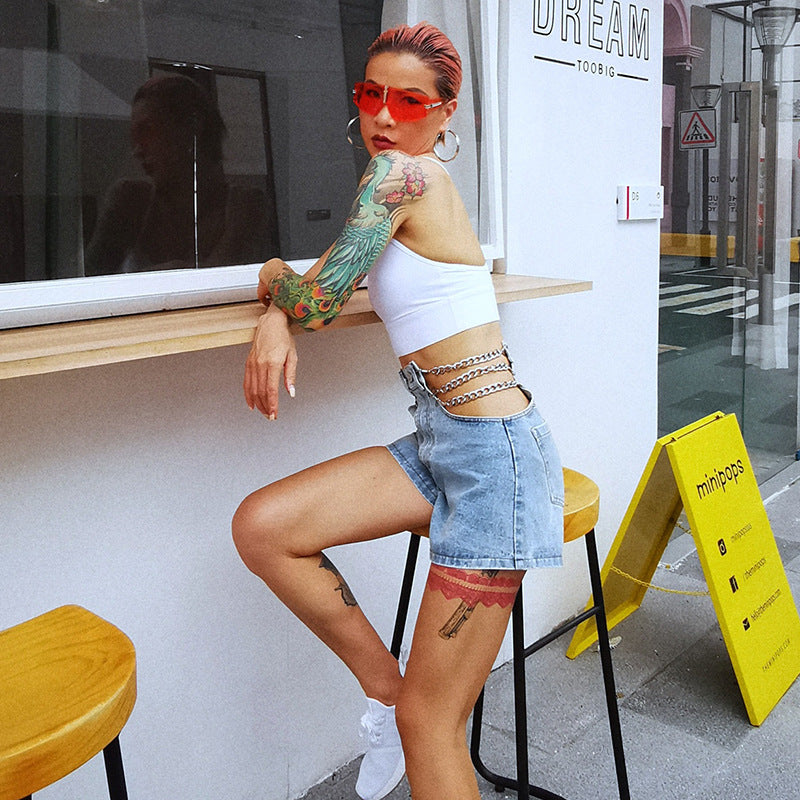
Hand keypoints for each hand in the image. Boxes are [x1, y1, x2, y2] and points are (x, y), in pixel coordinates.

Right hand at [244, 304, 297, 418]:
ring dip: (258, 403)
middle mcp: (260, 364)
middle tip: (270, 416)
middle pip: (261, 391)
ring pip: (252, 389)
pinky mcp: (248, 362)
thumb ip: (290, 375)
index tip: (274, 414)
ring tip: (263, 412)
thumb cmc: (283, 338)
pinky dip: (248, 394)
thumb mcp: (292, 356)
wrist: (271, 323)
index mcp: (272, 362)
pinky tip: (251, 403)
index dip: (273, 404)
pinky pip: (246, 382)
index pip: (271, 389)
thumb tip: (291, 392)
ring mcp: (252, 363)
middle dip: (265, 407)